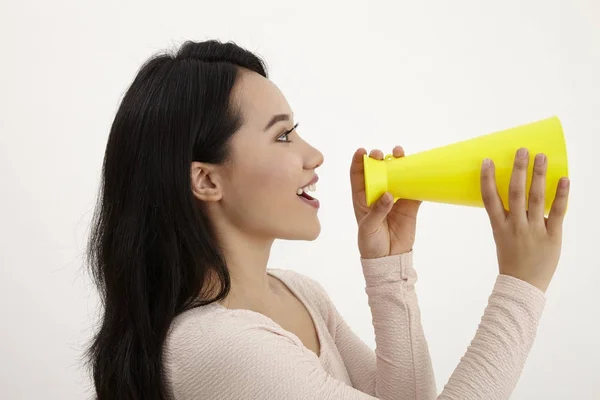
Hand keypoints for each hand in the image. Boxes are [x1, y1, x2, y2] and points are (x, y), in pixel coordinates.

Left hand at [350, 146, 421, 258]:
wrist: (389, 259)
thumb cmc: (370, 243)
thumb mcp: (368, 227)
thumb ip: (377, 211)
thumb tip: (389, 194)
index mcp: (361, 198)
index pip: (358, 175)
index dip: (358, 162)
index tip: (361, 151)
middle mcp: (378, 194)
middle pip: (378, 171)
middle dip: (378, 159)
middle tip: (380, 154)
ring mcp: (395, 198)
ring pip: (397, 176)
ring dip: (398, 163)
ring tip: (399, 153)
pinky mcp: (410, 205)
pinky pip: (414, 189)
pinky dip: (417, 179)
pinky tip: (418, 170)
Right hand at [480, 148, 569, 292]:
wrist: (523, 286)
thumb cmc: (511, 260)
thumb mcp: (502, 237)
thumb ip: (508, 218)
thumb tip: (519, 193)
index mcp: (499, 227)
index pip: (489, 199)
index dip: (487, 179)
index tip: (487, 161)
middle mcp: (515, 226)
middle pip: (515, 193)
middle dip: (518, 169)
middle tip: (522, 150)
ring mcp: (534, 231)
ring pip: (535, 198)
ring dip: (538, 175)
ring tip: (541, 156)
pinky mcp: (552, 236)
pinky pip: (557, 212)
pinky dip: (561, 195)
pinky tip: (564, 179)